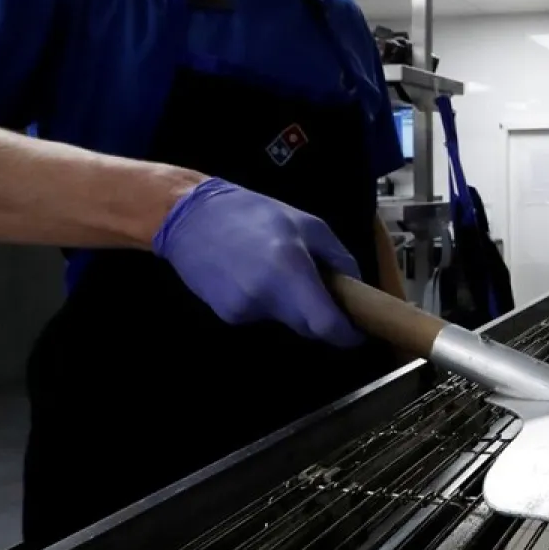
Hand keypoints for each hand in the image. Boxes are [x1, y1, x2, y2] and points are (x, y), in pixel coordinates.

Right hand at [152, 177, 363, 347]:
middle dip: (322, 318)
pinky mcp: (227, 316)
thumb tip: (355, 287)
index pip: (326, 325)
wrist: (190, 218)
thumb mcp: (308, 224)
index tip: (358, 333)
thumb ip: (338, 257)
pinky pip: (263, 316)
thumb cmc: (254, 214)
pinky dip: (269, 303)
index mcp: (291, 270)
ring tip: (280, 272)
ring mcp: (244, 310)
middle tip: (326, 294)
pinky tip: (255, 277)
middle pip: (309, 327)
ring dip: (294, 307)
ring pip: (286, 322)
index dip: (346, 335)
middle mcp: (267, 297)